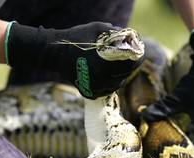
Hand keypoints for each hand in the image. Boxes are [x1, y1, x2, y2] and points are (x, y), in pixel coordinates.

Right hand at [5, 22, 141, 98]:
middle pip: (124, 76)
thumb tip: (128, 34)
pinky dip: (109, 84)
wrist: (54, 53)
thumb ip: (114, 31)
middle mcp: (101, 79)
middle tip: (130, 60)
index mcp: (105, 64)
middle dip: (129, 67)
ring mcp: (95, 88)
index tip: (140, 54)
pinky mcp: (89, 92)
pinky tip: (109, 77)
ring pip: (116, 85)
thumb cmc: (75, 39)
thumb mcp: (96, 29)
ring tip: (119, 68)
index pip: (130, 66)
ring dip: (120, 77)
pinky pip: (105, 91)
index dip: (138, 59)